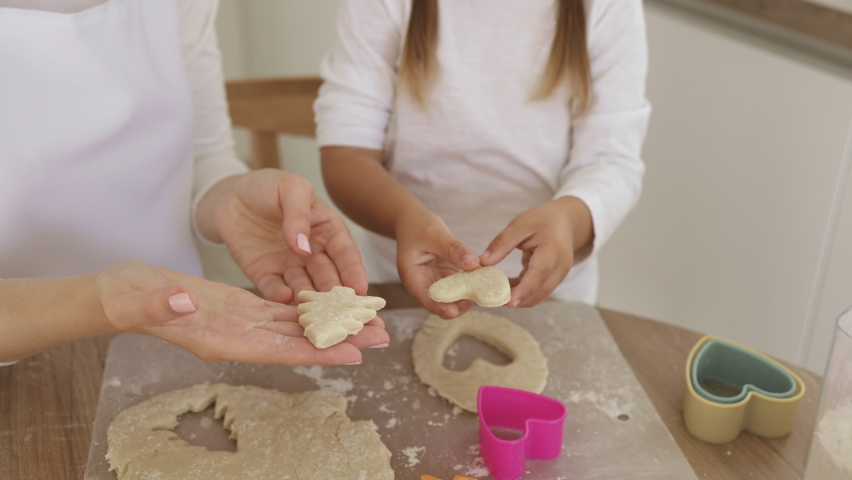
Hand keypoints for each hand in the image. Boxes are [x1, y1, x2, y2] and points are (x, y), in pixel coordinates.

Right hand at [95, 261, 387, 364]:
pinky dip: (309, 311)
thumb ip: (163, 304)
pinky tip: (333, 305)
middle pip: (298, 343)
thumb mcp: (142, 297)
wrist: (122, 293)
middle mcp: (239, 338)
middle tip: (380, 337)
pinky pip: (283, 313)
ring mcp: (242, 325)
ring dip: (331, 326)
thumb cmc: (128, 298)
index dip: (316, 352)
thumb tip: (184, 302)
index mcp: (220, 340)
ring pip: (296, 328)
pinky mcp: (241, 309)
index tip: (353, 353)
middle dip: (338, 340)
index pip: (277, 350)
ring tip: (367, 322)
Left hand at [205, 170, 366, 303]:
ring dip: (310, 298)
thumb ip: (299, 214)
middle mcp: (313, 253)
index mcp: (327, 230)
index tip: (360, 289)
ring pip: (304, 286)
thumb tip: (305, 248)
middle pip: (328, 275)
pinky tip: (285, 297)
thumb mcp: (290, 188)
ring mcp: (290, 266)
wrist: (230, 195)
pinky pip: (274, 288)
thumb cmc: (267, 186)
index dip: (354, 271)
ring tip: (314, 308)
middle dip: (335, 292)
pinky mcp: (265, 275)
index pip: (345, 253)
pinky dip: (280, 295)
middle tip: (340, 308)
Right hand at [395, 208, 479, 318]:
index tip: (454, 311)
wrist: (413, 220)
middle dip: (458, 305)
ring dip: (467, 297)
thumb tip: (473, 264)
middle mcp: (423, 283)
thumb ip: (453, 249)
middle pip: (440, 302)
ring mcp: (436, 280)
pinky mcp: (447, 276)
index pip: (425, 298)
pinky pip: (460, 285)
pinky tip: (485, 281)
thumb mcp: (434, 234)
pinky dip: (471, 285)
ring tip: (485, 292)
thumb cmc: (418, 225)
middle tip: (477, 299)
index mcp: (412, 276)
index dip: (438, 307)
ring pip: (452, 297)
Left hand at [480, 197, 592, 307]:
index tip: (508, 302)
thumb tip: (483, 262)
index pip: (538, 275)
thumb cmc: (542, 220)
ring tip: (495, 294)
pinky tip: (505, 287)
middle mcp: (560, 267)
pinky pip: (538, 291)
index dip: (523, 291)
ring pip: (539, 295)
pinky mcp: (553, 279)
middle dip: (517, 299)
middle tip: (492, 300)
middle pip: (539, 291)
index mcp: (552, 250)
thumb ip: (501, 244)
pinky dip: (523, 292)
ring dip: (519, 298)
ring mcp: (559, 275)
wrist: (565, 221)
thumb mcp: (519, 226)